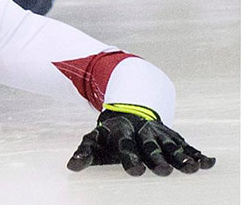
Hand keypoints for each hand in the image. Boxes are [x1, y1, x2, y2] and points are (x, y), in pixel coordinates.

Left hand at [68, 106, 214, 175]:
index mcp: (122, 131)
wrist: (127, 108)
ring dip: (182, 157)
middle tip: (164, 171)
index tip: (134, 171)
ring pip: (172, 145)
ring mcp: (160, 133)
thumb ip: (84, 152)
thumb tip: (71, 166)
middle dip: (157, 158)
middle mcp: (143, 131)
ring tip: (192, 169)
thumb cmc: (109, 133)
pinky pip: (187, 145)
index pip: (125, 145)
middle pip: (151, 146)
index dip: (129, 157)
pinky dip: (198, 154)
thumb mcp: (95, 139)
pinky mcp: (173, 136)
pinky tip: (208, 163)